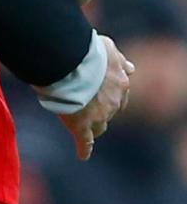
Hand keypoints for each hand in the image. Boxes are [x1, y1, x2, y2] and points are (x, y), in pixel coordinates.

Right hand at [59, 36, 134, 160]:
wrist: (71, 61)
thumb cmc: (87, 51)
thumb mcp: (108, 48)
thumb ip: (119, 60)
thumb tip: (132, 69)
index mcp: (120, 82)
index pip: (119, 93)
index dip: (109, 94)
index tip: (102, 93)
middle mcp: (113, 101)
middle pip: (110, 111)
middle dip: (103, 110)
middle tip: (90, 105)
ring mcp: (98, 115)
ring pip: (100, 126)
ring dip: (95, 125)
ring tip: (85, 125)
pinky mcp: (82, 125)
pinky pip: (85, 141)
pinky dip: (84, 149)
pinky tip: (83, 155)